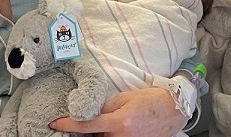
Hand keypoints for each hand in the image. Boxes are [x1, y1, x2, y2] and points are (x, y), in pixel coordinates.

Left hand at [49, 86, 186, 136]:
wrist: (173, 110)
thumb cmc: (151, 100)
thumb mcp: (125, 98)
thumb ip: (105, 107)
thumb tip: (90, 113)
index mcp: (119, 123)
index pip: (86, 126)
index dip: (68, 125)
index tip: (56, 123)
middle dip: (89, 130)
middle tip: (91, 119)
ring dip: (102, 132)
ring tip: (114, 120)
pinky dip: (111, 134)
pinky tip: (121, 126)